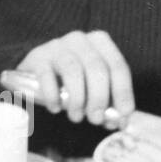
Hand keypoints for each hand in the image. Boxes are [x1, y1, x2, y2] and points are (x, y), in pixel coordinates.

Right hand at [18, 30, 134, 125]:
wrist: (35, 71)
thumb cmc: (72, 79)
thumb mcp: (92, 86)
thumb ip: (108, 102)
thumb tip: (121, 121)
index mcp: (101, 43)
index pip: (118, 67)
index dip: (123, 91)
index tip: (124, 113)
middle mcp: (81, 40)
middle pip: (97, 68)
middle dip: (99, 97)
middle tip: (96, 119)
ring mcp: (57, 46)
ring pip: (73, 71)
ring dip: (78, 99)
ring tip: (76, 117)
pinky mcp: (37, 57)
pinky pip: (47, 76)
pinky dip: (53, 95)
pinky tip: (56, 108)